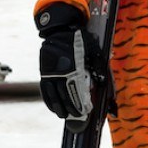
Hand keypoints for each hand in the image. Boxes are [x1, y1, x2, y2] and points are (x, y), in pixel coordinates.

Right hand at [36, 3, 96, 119]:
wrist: (61, 29)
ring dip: (59, 107)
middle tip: (77, 117)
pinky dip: (49, 100)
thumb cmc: (81, 42)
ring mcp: (51, 72)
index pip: (78, 91)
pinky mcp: (44, 72)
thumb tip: (104, 83)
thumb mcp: (94, 53)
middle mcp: (61, 72)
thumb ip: (99, 70)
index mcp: (75, 68)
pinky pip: (45, 90)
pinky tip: (53, 108)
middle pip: (66, 95)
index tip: (85, 112)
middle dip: (71, 108)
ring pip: (54, 95)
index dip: (81, 103)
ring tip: (64, 116)